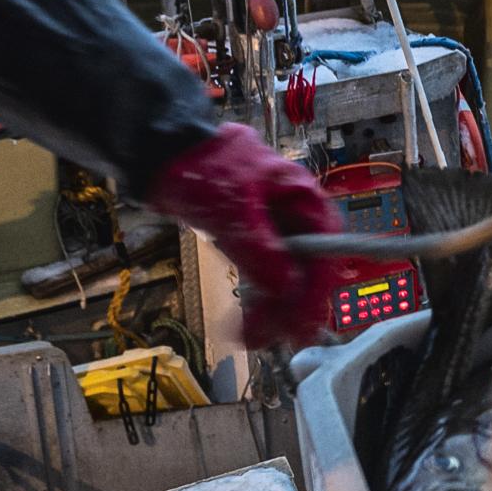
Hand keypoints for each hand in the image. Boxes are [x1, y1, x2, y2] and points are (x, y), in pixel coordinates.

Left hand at [144, 124, 342, 348]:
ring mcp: (273, 229)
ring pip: (284, 277)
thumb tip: (286, 288)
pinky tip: (243, 321)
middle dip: (291, 306)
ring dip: (271, 309)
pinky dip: (255, 299)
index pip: (327, 251)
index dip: (319, 290)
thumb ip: (261, 251)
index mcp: (303, 199)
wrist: (164, 152)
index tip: (306, 322)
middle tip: (274, 338)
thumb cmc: (205, 165)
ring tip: (250, 336)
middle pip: (308, 269)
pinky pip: (262, 275)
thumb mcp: (235, 210)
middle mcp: (295, 216)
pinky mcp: (251, 240)